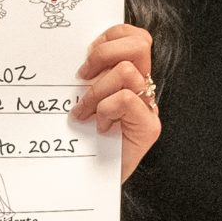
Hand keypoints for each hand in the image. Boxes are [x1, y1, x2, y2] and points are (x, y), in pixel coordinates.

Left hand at [71, 23, 161, 180]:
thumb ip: (84, 79)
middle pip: (139, 43)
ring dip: (96, 90)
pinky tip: (99, 126)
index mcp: (129, 77)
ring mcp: (149, 107)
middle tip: (82, 76)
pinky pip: (126, 99)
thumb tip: (72, 58)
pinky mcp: (149, 127)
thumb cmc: (80, 143)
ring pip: (127, 71)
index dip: (110, 36)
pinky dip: (105, 109)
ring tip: (83, 112)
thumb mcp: (79, 101)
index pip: (133, 36)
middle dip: (104, 52)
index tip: (85, 56)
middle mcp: (143, 88)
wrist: (88, 184)